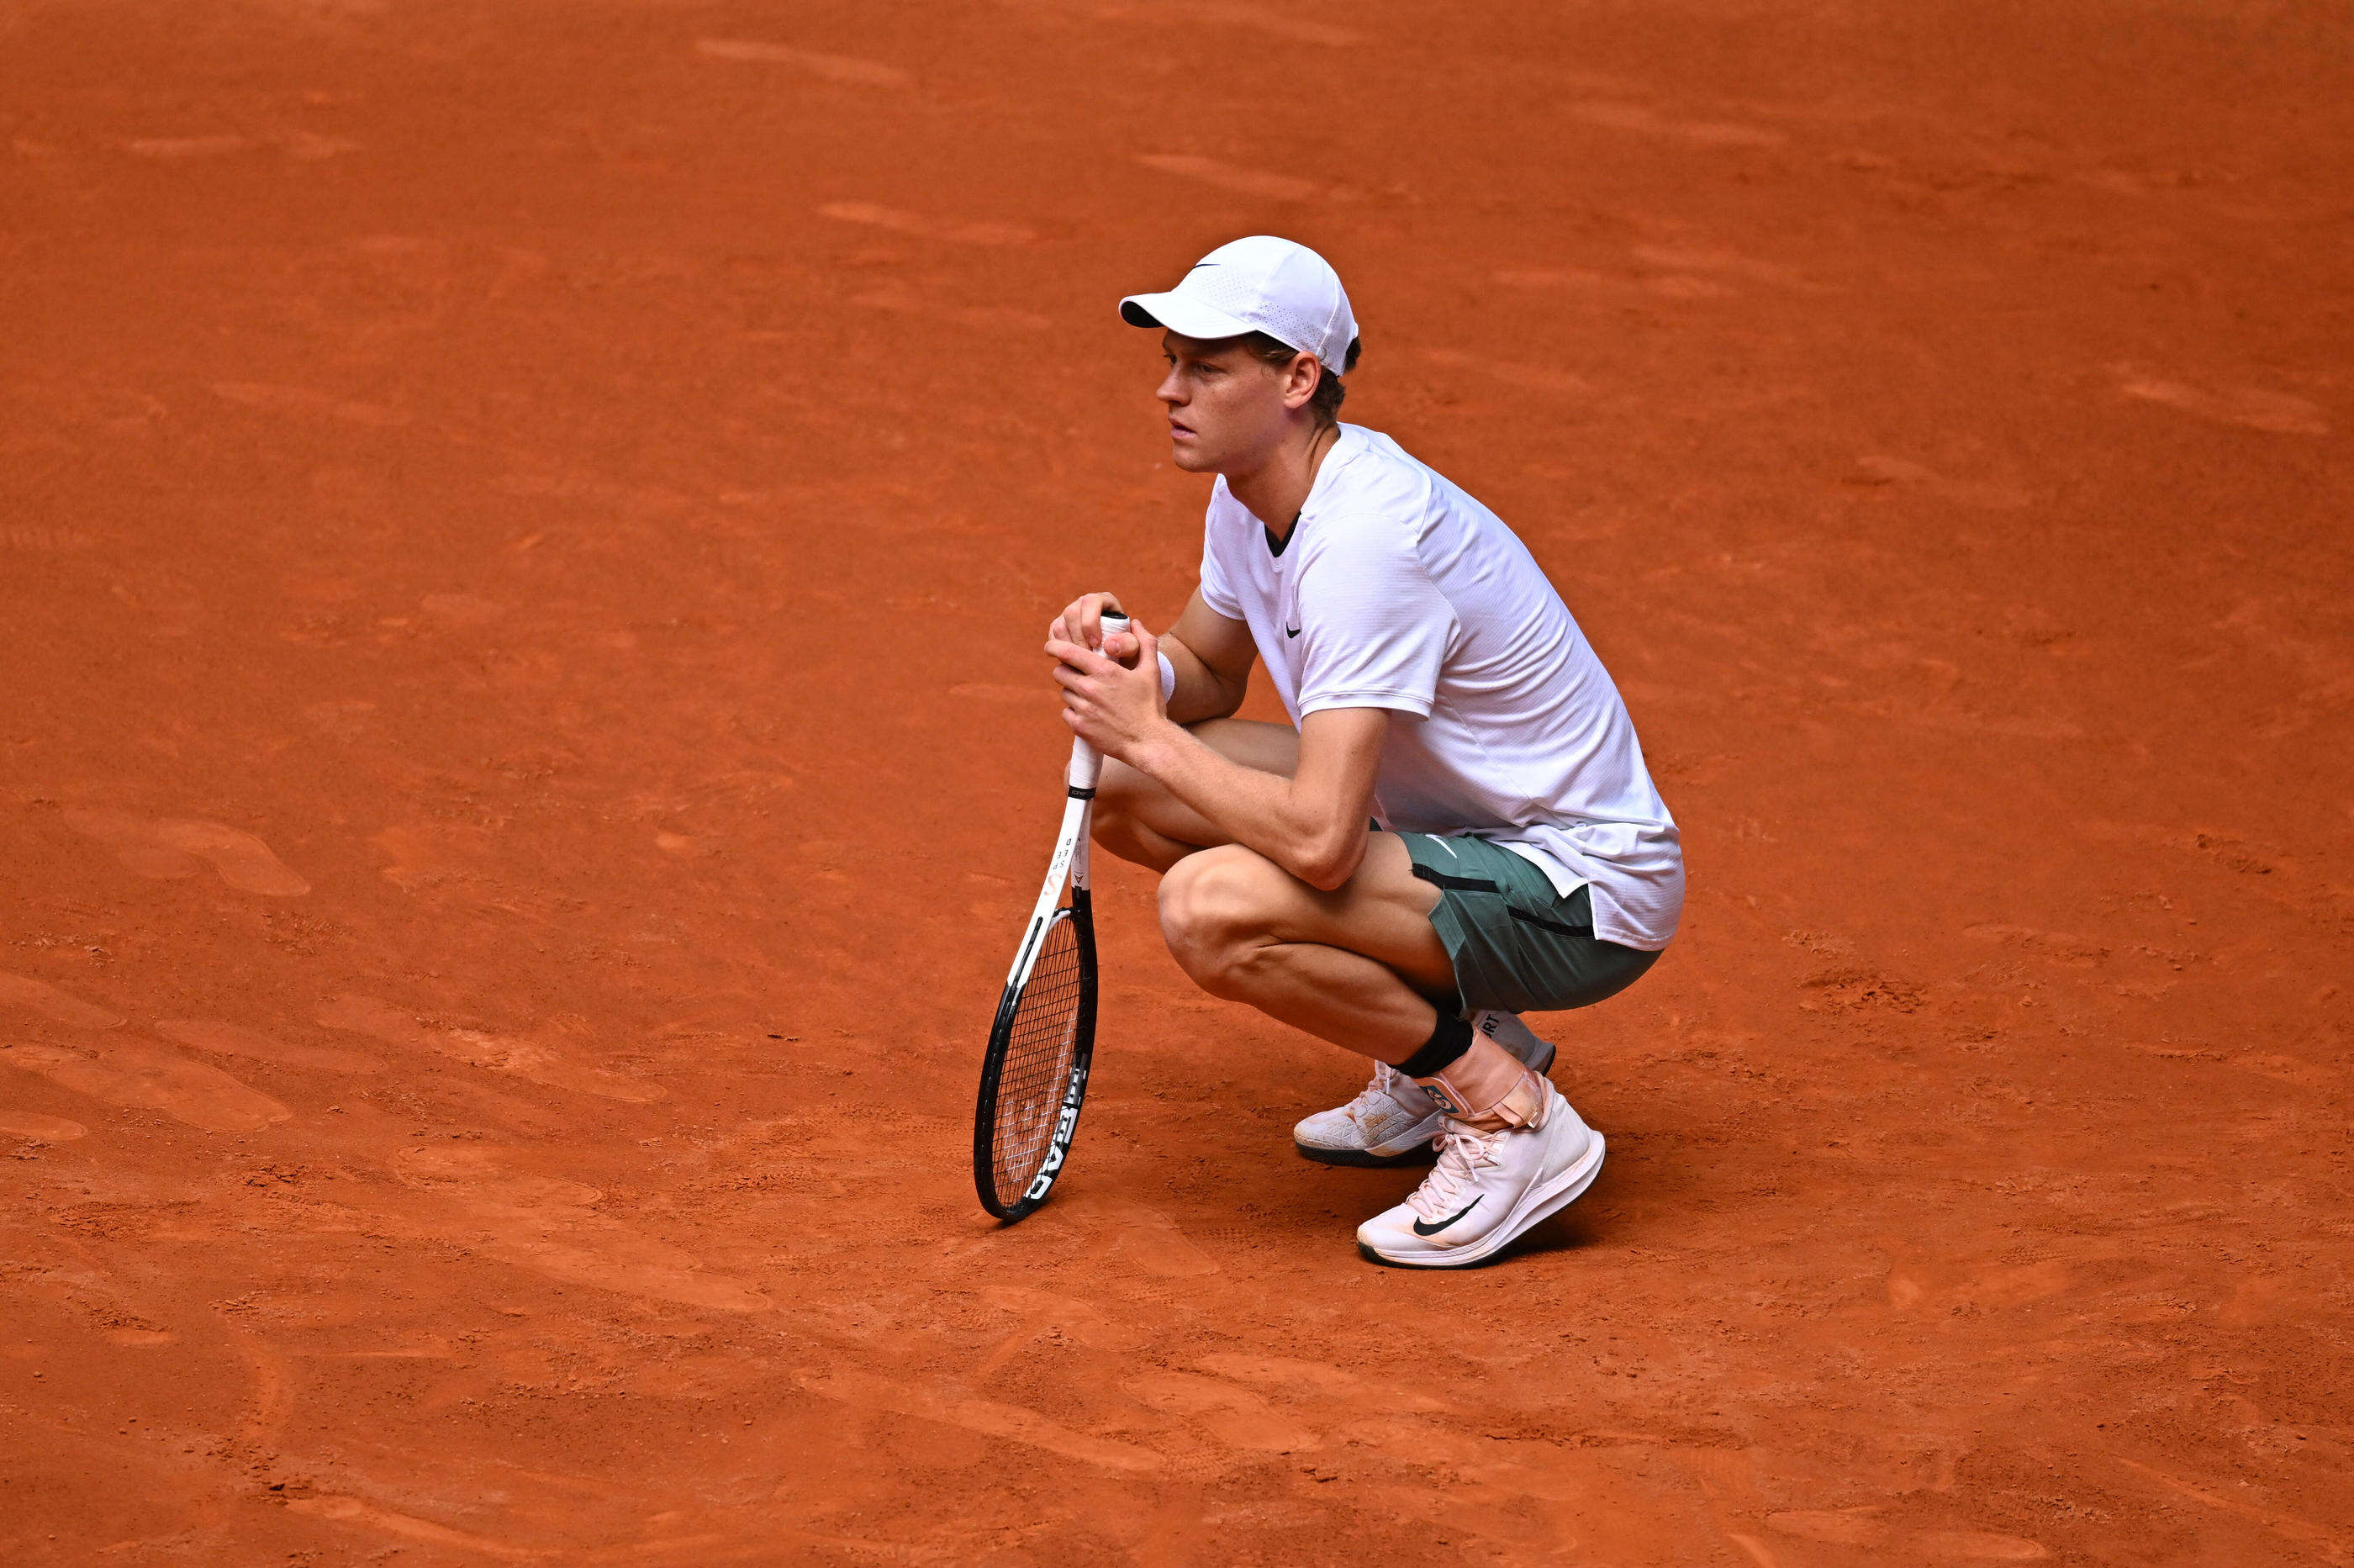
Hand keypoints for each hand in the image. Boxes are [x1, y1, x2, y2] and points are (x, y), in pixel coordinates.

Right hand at [1046, 592, 1138, 663]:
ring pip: (1059, 626)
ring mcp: (1068, 615)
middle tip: (1088, 659)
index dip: (1090, 622)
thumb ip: (1128, 644)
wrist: (1114, 656)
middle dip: (1078, 638)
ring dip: (1069, 647)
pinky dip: (1060, 651)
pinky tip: (1073, 663)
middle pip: (1071, 613)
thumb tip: (1108, 645)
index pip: (1090, 602)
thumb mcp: (1133, 647)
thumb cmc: (1125, 649)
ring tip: (1082, 663)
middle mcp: (1082, 604)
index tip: (1096, 644)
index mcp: (1102, 601)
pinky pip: (1053, 637)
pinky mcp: (1058, 627)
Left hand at [1046, 618, 1167, 764]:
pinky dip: (1075, 712)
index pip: (1068, 652)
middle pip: (1059, 672)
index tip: (1050, 646)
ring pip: (1064, 692)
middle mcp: (1089, 688)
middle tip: (1079, 675)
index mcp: (1104, 671)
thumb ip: (1145, 643)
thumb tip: (1136, 622)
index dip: (1054, 647)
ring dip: (1072, 692)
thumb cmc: (1150, 706)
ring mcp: (1083, 709)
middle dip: (1066, 670)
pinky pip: (1066, 712)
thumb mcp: (1152, 671)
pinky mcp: (1079, 726)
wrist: (1148, 742)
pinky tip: (1091, 714)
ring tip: (1091, 697)